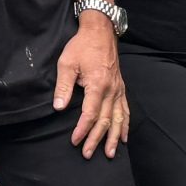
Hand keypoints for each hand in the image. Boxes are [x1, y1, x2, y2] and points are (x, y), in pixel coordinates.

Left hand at [56, 16, 128, 157]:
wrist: (100, 31)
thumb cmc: (82, 46)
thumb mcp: (67, 63)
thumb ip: (63, 86)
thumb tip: (59, 107)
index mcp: (98, 84)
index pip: (90, 114)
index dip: (82, 129)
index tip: (74, 140)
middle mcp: (111, 90)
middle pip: (105, 120)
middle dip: (96, 139)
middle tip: (87, 153)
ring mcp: (118, 89)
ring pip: (118, 119)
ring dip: (113, 137)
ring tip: (109, 153)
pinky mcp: (121, 87)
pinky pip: (125, 110)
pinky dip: (125, 125)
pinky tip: (123, 137)